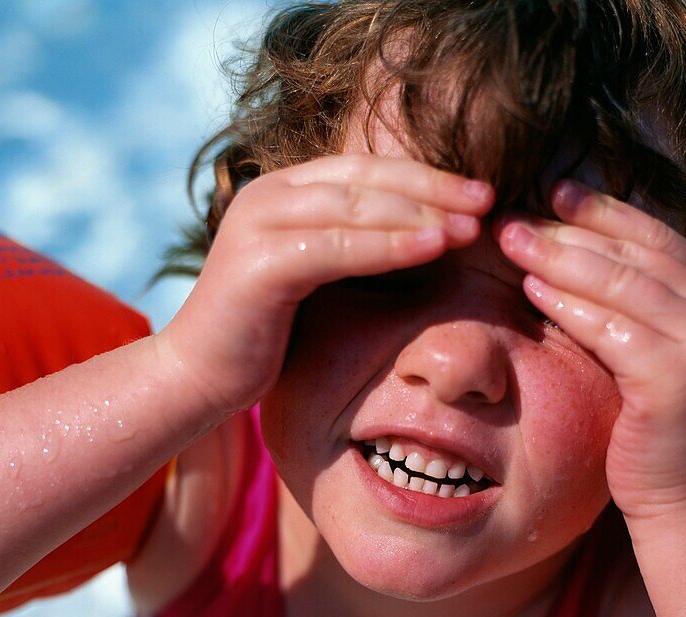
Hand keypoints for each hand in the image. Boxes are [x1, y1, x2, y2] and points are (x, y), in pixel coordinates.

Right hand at [159, 154, 493, 416]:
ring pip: (356, 206)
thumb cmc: (261, 338)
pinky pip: (339, 247)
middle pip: (367, 179)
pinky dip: (389, 245)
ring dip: (421, 211)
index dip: (425, 176)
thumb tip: (417, 241)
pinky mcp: (260, 264)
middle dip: (433, 186)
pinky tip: (434, 246)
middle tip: (488, 200)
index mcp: (283, 193)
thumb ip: (349, 250)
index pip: (366, 170)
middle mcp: (268, 196)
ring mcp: (260, 224)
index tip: (478, 193)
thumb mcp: (311, 280)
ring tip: (474, 223)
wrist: (197, 377)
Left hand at [496, 180, 685, 520]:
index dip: (602, 209)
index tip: (552, 189)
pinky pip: (612, 330)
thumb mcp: (649, 354)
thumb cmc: (651, 426)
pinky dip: (570, 306)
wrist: (682, 495)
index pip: (652, 234)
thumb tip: (607, 261)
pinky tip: (530, 291)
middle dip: (568, 228)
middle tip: (512, 212)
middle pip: (632, 250)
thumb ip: (640, 307)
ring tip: (510, 239)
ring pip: (621, 283)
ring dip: (560, 257)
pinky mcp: (673, 377)